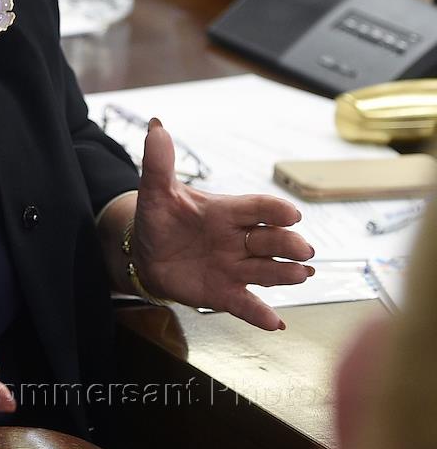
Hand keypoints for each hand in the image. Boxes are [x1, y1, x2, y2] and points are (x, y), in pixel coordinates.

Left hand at [131, 118, 315, 330]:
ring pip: (266, 271)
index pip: (256, 207)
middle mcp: (238, 239)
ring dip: (284, 274)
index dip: (273, 210)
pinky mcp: (225, 293)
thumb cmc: (161, 218)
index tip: (290, 214)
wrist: (145, 252)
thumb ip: (159, 162)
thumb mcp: (156, 191)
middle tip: (303, 249)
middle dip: (288, 244)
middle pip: (270, 240)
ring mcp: (234, 267)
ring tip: (300, 275)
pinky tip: (275, 323)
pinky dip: (260, 314)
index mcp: (226, 211)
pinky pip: (246, 304)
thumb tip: (155, 125)